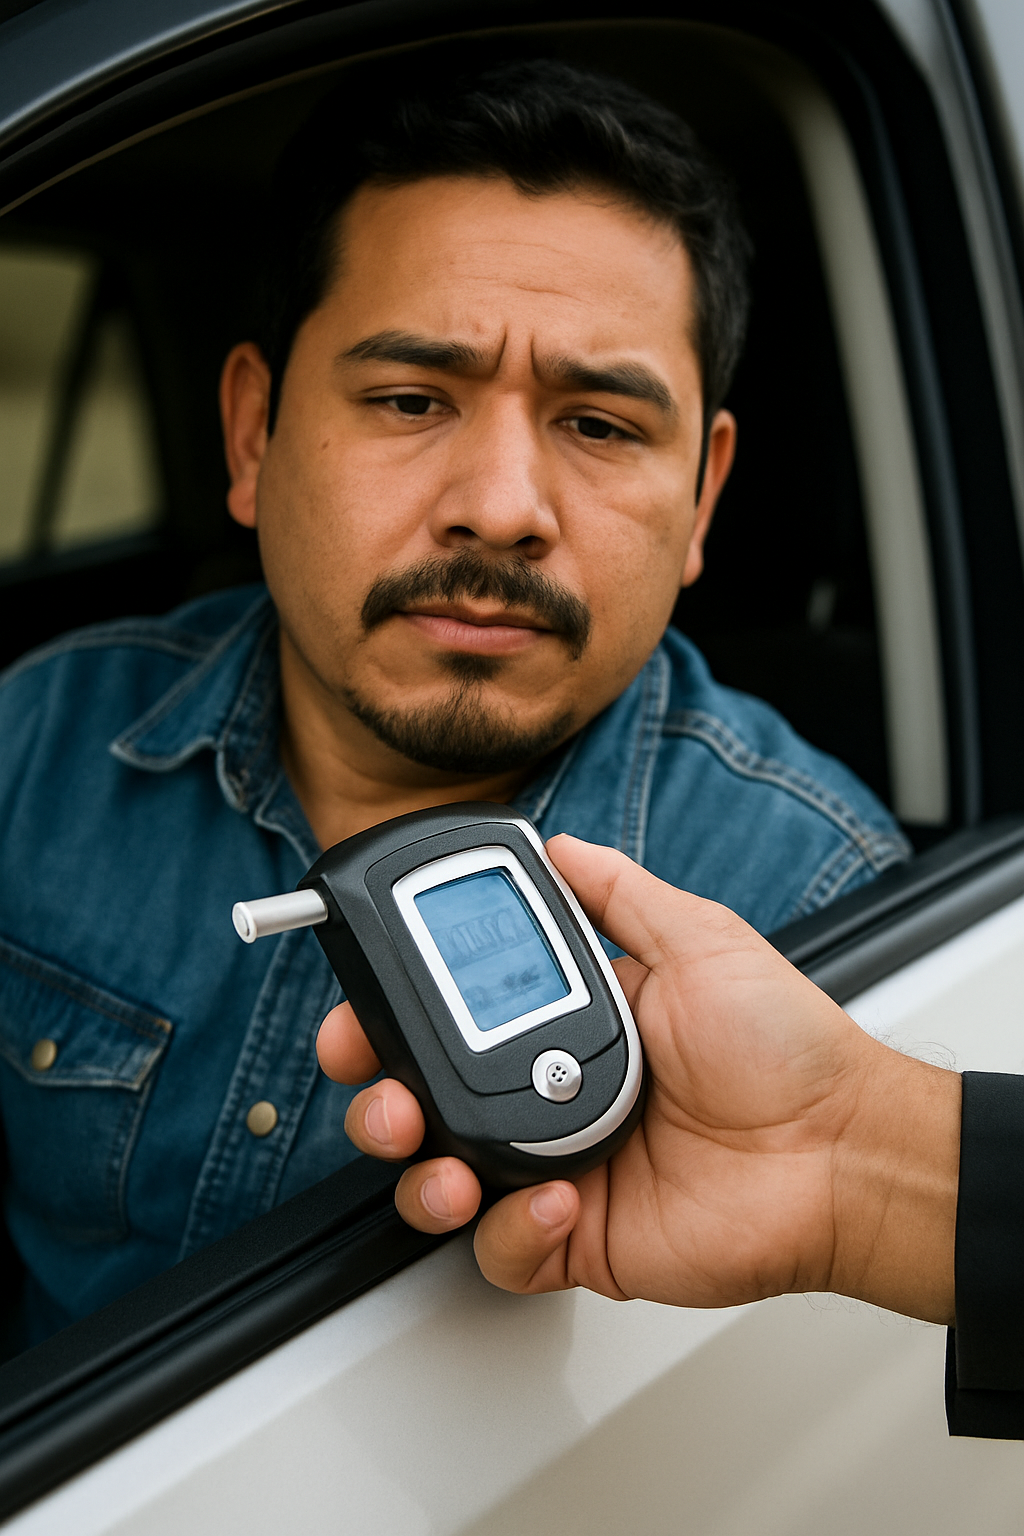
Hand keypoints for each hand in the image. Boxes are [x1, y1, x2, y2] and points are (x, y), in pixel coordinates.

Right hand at [317, 835, 959, 1322]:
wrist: (842, 1147)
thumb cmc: (785, 1044)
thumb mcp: (697, 938)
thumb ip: (618, 891)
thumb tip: (558, 842)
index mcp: (564, 1025)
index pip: (450, 1019)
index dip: (392, 1018)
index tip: (363, 1008)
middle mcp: (547, 1097)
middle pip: (423, 1105)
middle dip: (377, 1098)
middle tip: (380, 1091)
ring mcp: (558, 1171)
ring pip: (442, 1183)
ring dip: (420, 1173)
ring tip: (441, 1157)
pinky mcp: (580, 1240)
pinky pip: (505, 1251)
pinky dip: (511, 1230)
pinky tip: (555, 1198)